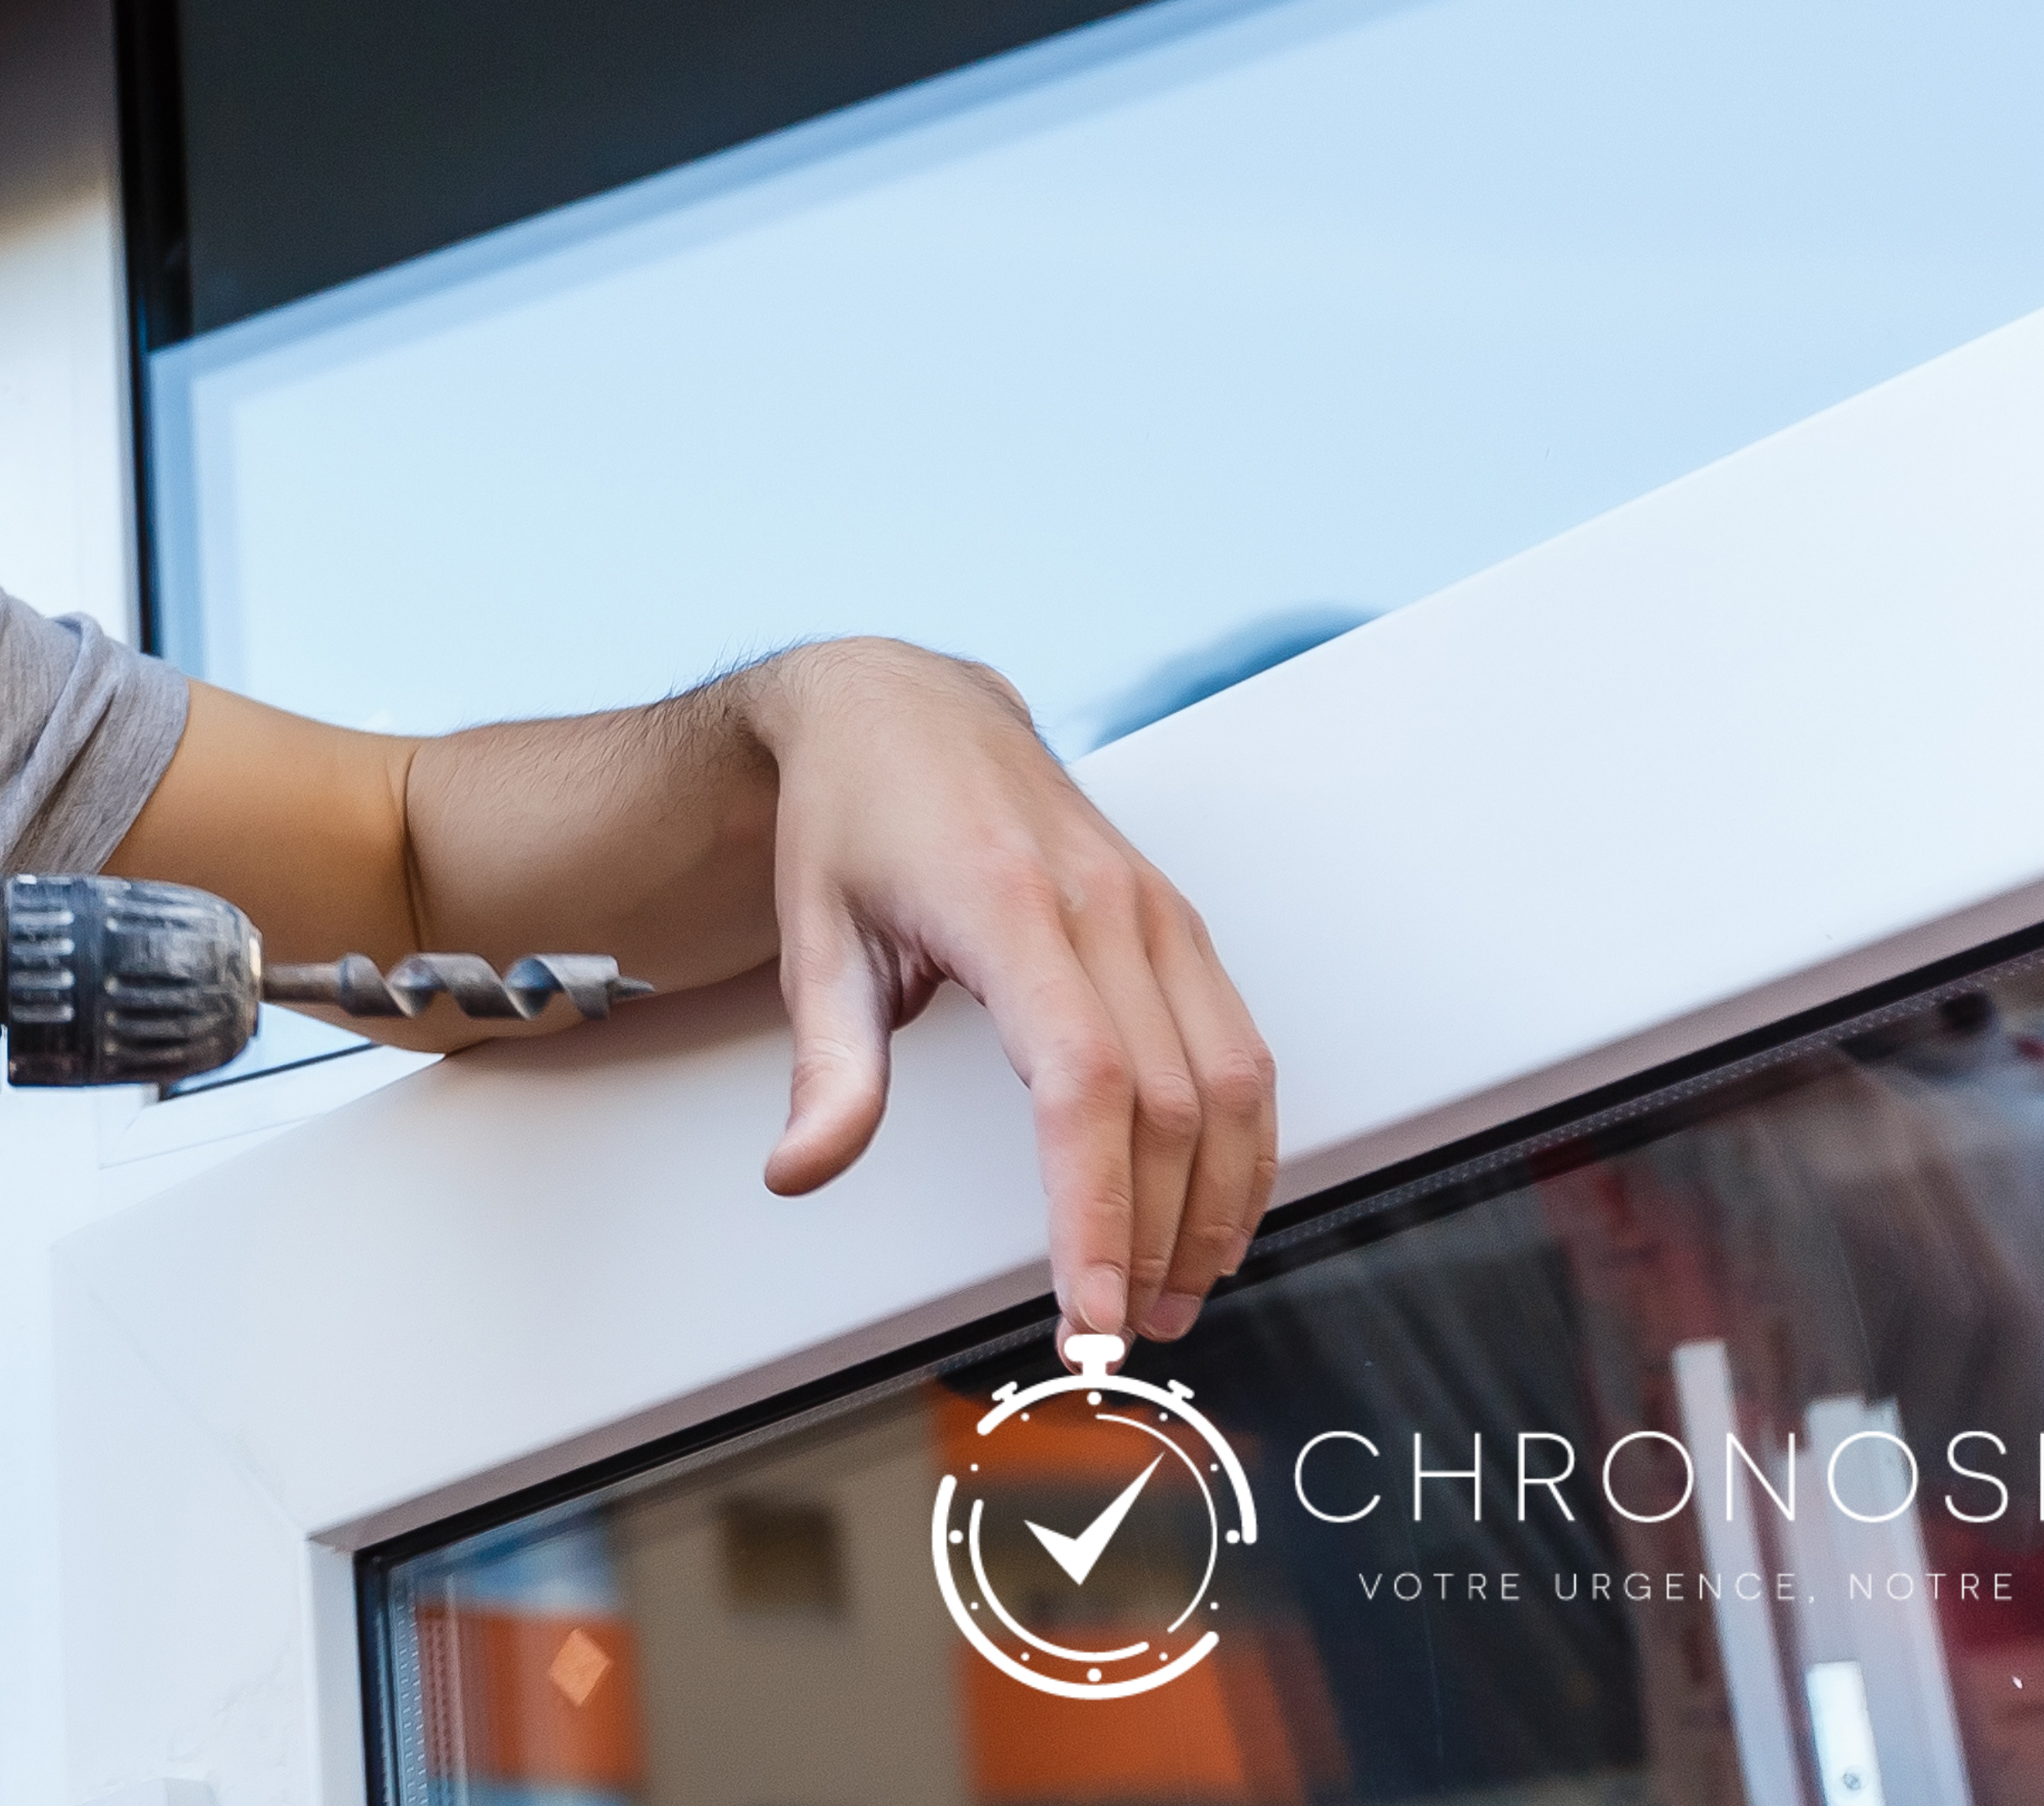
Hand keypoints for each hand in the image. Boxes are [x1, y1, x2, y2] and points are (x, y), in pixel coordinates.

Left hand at [739, 640, 1275, 1345]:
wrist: (900, 707)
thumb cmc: (852, 815)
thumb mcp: (812, 934)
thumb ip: (826, 1065)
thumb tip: (802, 1170)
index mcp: (1008, 908)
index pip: (1084, 1086)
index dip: (1099, 1209)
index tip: (1090, 1309)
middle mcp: (1104, 907)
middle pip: (1167, 1105)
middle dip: (1156, 1239)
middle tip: (1118, 1336)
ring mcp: (1154, 911)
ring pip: (1231, 1083)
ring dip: (1214, 1205)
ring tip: (1170, 1297)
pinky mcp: (1176, 923)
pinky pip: (1240, 1046)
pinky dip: (1241, 1143)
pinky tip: (1213, 1211)